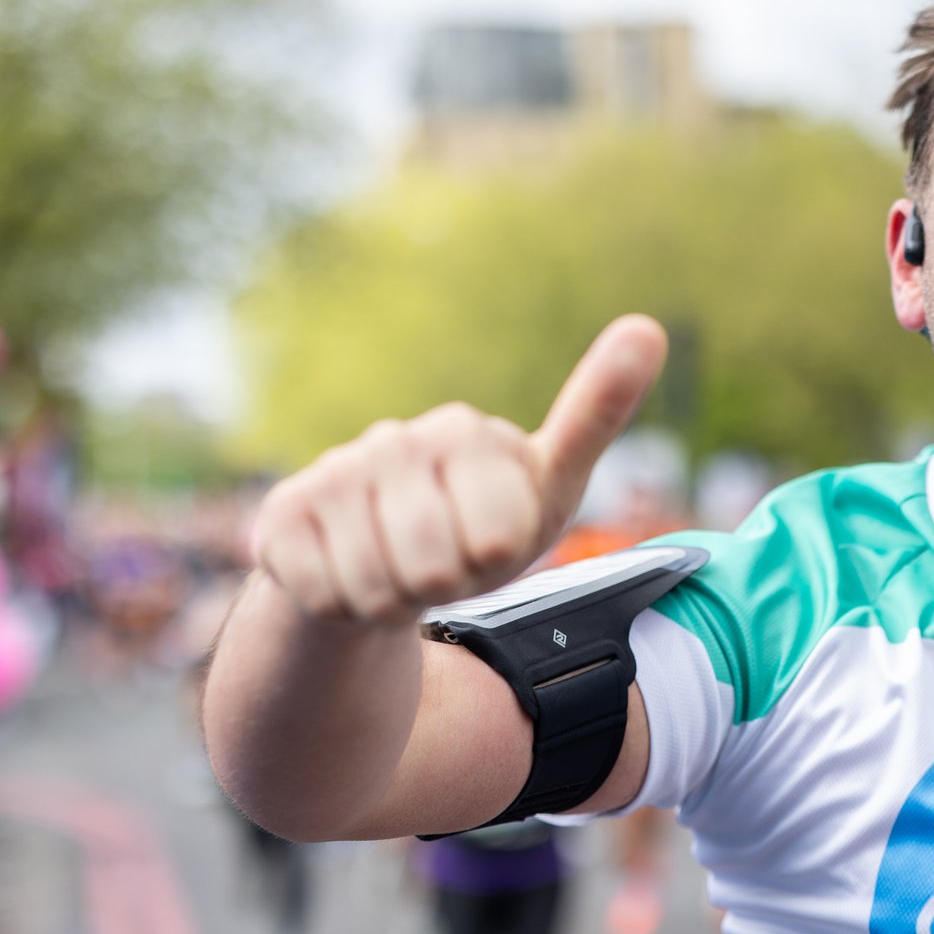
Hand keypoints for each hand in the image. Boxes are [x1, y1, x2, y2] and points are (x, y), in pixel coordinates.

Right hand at [252, 316, 666, 624]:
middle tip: (445, 567)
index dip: (497, 559)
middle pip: (435, 566)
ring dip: (396, 600)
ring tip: (400, 572)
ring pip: (377, 584)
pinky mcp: (285, 513)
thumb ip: (595, 415)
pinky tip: (348, 576)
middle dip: (446, 587)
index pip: (496, 536)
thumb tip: (648, 327)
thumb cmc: (479, 532)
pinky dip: (345, 606)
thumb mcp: (548, 490)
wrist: (381, 571)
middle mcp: (397, 440)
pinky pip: (325, 593)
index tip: (496, 542)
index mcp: (468, 434)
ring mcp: (335, 473)